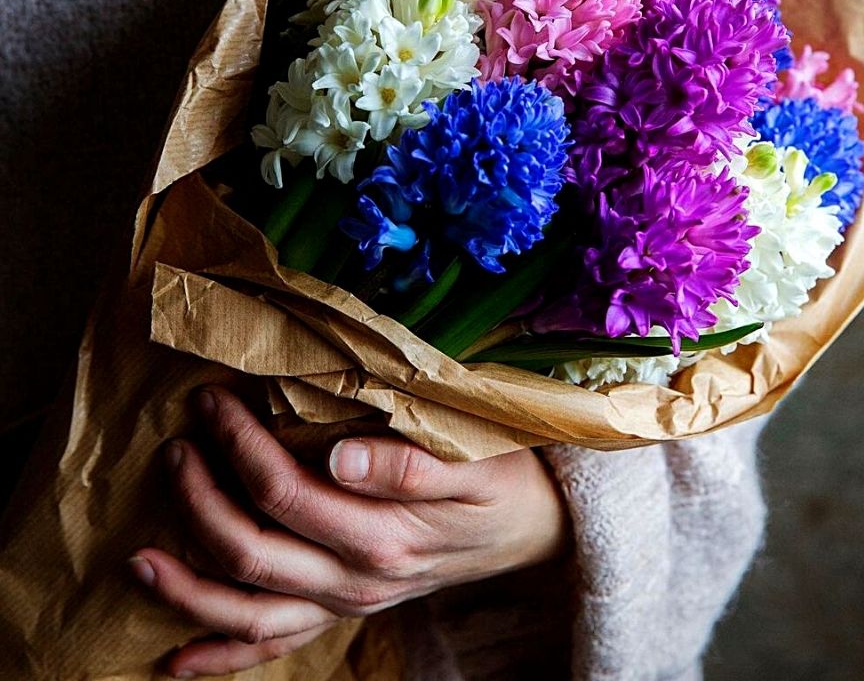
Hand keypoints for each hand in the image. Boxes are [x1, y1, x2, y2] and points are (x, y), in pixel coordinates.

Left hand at [128, 387, 569, 677]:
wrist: (530, 534)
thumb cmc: (501, 482)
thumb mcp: (474, 462)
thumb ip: (408, 462)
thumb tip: (338, 457)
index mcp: (380, 533)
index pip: (284, 491)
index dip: (239, 447)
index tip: (213, 402)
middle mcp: (353, 580)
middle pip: (250, 550)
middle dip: (200, 499)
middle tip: (178, 447)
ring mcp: (344, 604)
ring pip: (248, 612)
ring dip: (189, 589)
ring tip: (138, 561)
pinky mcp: (343, 613)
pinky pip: (276, 646)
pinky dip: (223, 657)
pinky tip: (177, 660)